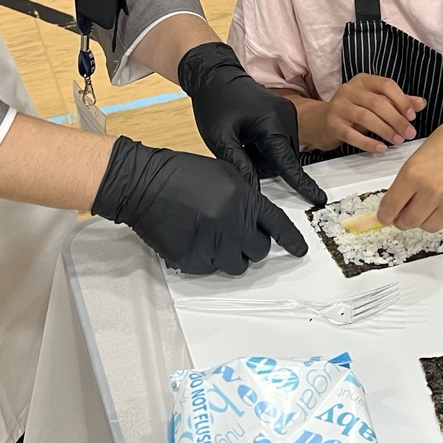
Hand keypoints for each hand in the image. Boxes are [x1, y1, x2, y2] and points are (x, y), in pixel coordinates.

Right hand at [91, 136, 307, 274]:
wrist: (143, 184)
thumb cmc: (180, 174)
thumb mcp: (223, 173)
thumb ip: (245, 196)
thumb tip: (257, 219)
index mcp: (242, 199)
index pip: (276, 224)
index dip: (290, 240)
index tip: (299, 251)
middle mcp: (232, 224)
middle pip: (258, 251)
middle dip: (250, 244)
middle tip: (233, 233)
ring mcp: (212, 244)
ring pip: (237, 264)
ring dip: (230, 255)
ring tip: (211, 236)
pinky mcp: (193, 260)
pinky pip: (211, 270)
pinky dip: (207, 259)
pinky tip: (194, 240)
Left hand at [178, 42, 324, 205]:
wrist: (215, 74)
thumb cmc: (216, 103)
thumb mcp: (220, 138)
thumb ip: (238, 165)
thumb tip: (253, 189)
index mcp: (272, 125)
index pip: (288, 164)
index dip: (302, 185)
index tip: (319, 199)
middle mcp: (287, 119)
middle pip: (282, 160)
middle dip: (262, 163)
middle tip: (238, 148)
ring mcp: (288, 115)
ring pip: (282, 152)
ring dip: (263, 155)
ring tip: (242, 138)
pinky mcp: (285, 114)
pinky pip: (281, 141)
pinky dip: (266, 144)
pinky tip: (249, 133)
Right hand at [302, 75, 425, 153]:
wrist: (321, 122)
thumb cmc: (353, 111)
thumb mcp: (374, 103)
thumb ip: (397, 102)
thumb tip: (421, 103)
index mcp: (362, 80)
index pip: (386, 85)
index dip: (401, 100)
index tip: (412, 116)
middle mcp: (349, 90)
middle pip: (378, 103)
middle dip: (396, 119)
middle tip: (409, 133)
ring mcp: (338, 106)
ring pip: (366, 117)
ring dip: (385, 130)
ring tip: (398, 141)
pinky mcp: (332, 124)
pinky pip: (352, 134)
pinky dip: (368, 142)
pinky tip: (380, 148)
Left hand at [377, 112, 442, 231]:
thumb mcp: (421, 152)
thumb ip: (408, 178)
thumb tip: (397, 200)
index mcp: (414, 173)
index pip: (390, 207)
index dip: (384, 215)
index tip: (385, 216)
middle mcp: (431, 192)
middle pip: (406, 222)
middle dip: (402, 220)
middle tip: (403, 214)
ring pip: (427, 227)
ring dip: (423, 220)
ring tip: (428, 205)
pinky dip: (442, 218)